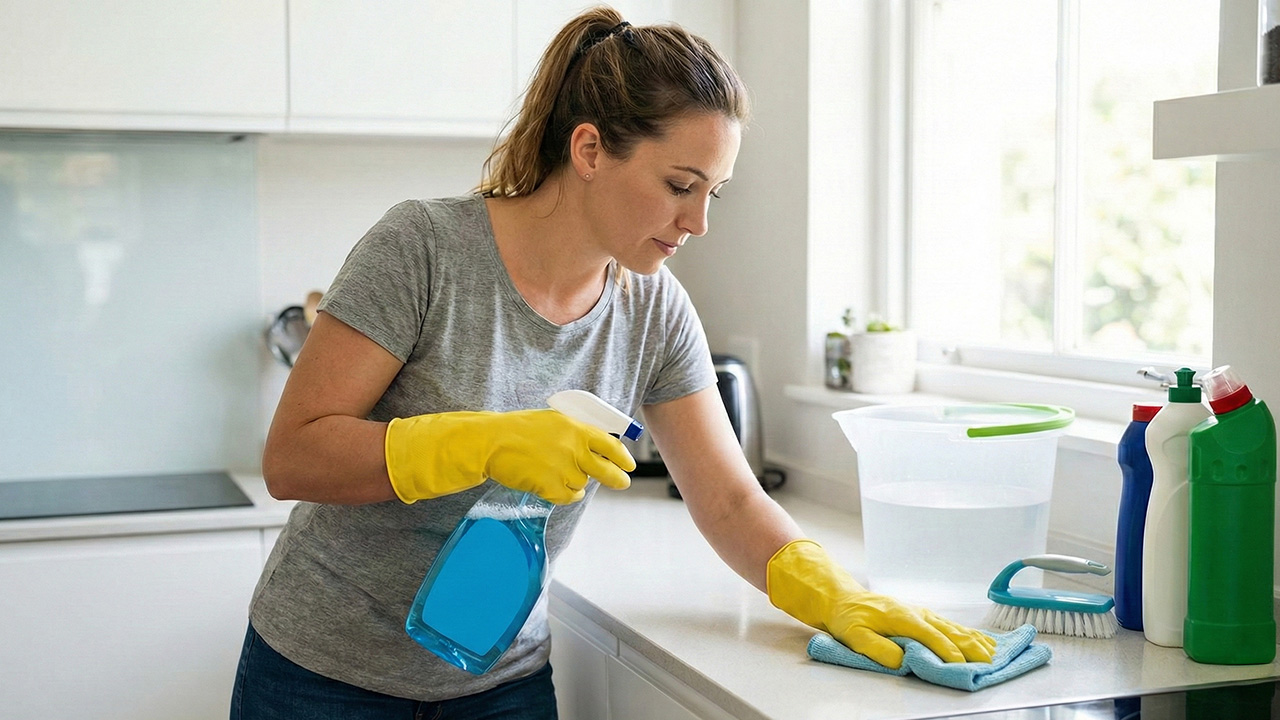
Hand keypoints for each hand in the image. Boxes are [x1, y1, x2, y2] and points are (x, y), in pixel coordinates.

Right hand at [384, 409, 635, 504]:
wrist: (491, 442)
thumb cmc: (519, 430)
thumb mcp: (553, 421)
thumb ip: (576, 432)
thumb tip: (599, 445)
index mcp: (575, 428)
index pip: (610, 444)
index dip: (623, 457)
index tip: (629, 464)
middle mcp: (573, 448)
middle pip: (607, 470)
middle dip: (617, 478)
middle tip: (623, 482)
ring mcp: (563, 469)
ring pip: (582, 484)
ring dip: (574, 482)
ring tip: (555, 472)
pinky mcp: (551, 487)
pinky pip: (568, 496)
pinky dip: (565, 495)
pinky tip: (554, 486)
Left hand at [766, 539, 995, 668]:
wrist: (840, 598)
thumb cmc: (847, 617)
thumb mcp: (854, 636)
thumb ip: (877, 649)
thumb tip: (902, 660)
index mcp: (902, 617)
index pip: (931, 636)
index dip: (948, 652)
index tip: (962, 666)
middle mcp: (915, 613)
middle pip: (949, 630)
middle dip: (971, 646)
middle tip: (990, 661)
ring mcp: (919, 612)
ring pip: (952, 626)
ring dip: (973, 639)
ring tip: (993, 652)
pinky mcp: (919, 615)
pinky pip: (947, 624)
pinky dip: (966, 632)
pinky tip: (978, 639)